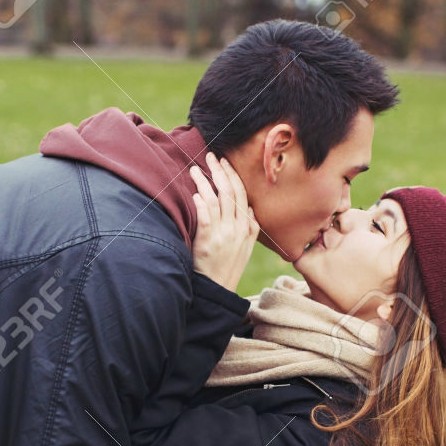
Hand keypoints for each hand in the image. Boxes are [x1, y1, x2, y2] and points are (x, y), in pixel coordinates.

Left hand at [190, 153, 259, 292]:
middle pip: (230, 192)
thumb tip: (251, 210)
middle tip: (210, 156)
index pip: (242, 194)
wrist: (218, 289)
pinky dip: (201, 202)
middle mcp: (238, 228)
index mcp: (248, 227)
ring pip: (216, 200)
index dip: (233, 176)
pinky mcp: (209, 241)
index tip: (224, 162)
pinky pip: (205, 216)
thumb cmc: (228, 267)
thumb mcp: (246, 248)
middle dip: (220, 171)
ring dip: (204, 182)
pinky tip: (195, 192)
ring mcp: (224, 234)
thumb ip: (249, 228)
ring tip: (194, 170)